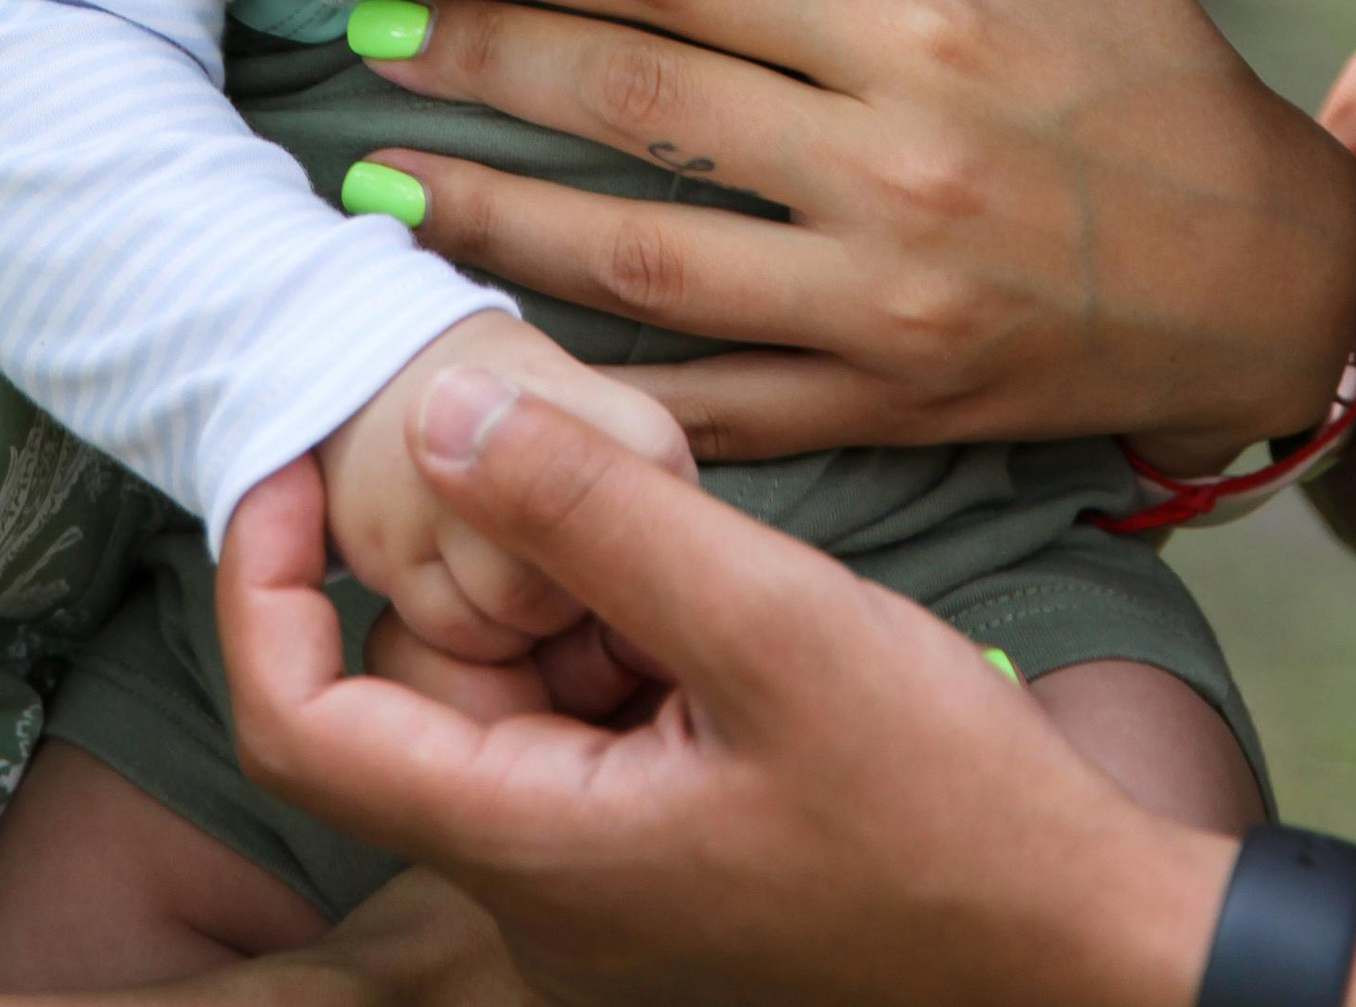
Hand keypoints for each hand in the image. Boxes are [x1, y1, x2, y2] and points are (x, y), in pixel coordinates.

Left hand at [224, 368, 1231, 1006]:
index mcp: (537, 853)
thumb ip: (596, 512)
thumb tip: (442, 416)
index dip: (267, 585)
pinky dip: (636, 631)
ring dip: (581, 592)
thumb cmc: (950, 810)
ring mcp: (609, 877)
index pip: (305, 726)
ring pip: (516, 684)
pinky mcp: (670, 849)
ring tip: (707, 560)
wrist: (1088, 940)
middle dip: (491, 562)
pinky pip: (593, 712)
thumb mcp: (770, 622)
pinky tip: (732, 603)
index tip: (298, 456)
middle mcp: (546, 885)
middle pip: (422, 683)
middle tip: (611, 483)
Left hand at [355, 0, 1355, 460]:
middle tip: (363, 38)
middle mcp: (887, 171)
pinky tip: (495, 354)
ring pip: (644, 264)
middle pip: (639, 103)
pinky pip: (713, 405)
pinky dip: (599, 386)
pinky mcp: (886, 409)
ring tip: (377, 188)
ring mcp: (879, 305)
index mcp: (919, 37)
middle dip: (487, 67)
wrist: (1270, 291)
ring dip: (496, 225)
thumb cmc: (1163, 87)